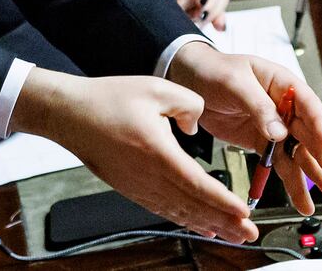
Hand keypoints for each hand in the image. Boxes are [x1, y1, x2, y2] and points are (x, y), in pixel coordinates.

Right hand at [10, 67, 257, 241]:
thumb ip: (188, 103)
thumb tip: (197, 122)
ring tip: (232, 234)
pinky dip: (186, 219)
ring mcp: (139, 186)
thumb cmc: (108, 99)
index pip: (197, 184)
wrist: (71, 114)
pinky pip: (164, 209)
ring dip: (209, 225)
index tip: (244, 212)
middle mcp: (149, 176)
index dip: (223, 201)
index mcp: (157, 151)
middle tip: (249, 233)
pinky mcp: (132, 188)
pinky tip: (201, 225)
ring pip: (180, 212)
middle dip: (225, 222)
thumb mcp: (155, 88)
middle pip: (193, 206)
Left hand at [166, 41, 321, 214]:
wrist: (190, 81)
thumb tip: (279, 132)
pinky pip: (280, 163)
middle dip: (321, 154)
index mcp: (281, 83)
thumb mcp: (234, 82)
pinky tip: (301, 199)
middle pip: (307, 132)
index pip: (306, 102)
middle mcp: (283, 106)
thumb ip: (257, 105)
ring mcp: (274, 126)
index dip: (317, 122)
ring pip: (297, 152)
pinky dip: (291, 181)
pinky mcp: (262, 143)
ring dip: (313, 173)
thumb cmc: (214, 70)